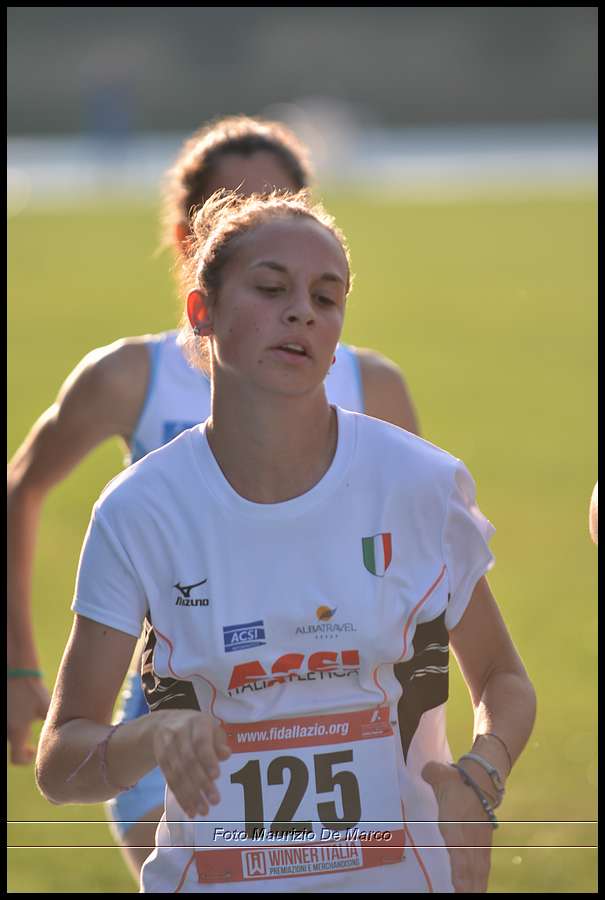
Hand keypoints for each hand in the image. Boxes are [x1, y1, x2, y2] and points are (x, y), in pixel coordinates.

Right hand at [7, 677, 50, 763]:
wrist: (16, 671)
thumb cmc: (33, 689)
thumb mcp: (45, 707)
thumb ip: (52, 725)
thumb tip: (64, 737)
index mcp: (17, 732)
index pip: (16, 759)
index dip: (26, 759)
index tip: (33, 750)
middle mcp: (5, 730)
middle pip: (12, 746)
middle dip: (21, 744)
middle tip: (31, 736)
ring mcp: (1, 721)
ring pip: (9, 735)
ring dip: (17, 732)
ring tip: (26, 719)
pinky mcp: (1, 714)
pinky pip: (7, 724)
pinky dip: (12, 722)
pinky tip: (19, 710)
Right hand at [152, 710, 230, 818]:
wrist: (164, 723)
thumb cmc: (197, 729)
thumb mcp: (210, 728)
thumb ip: (219, 742)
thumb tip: (226, 754)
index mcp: (197, 723)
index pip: (201, 742)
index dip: (208, 759)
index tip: (216, 776)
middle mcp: (180, 733)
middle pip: (189, 760)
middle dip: (201, 782)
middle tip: (214, 800)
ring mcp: (167, 746)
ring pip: (178, 773)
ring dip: (190, 794)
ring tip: (203, 810)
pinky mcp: (160, 760)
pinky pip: (170, 780)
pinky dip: (180, 796)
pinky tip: (189, 809)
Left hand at [422, 761, 493, 892]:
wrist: (483, 779)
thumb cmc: (458, 780)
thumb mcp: (440, 774)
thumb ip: (430, 774)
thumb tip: (426, 771)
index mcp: (456, 823)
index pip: (458, 850)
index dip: (458, 870)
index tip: (457, 887)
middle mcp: (468, 837)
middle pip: (469, 867)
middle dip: (466, 886)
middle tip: (461, 896)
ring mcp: (478, 843)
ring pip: (478, 870)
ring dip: (474, 886)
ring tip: (469, 897)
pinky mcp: (483, 846)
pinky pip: (482, 868)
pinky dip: (480, 881)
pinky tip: (477, 890)